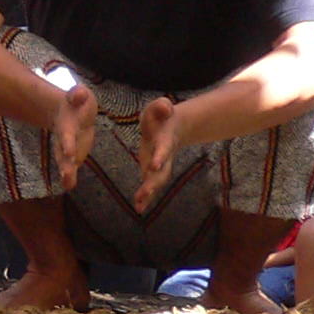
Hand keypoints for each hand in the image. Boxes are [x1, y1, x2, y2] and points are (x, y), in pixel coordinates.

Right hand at [48, 83, 96, 193]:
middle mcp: (65, 138)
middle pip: (64, 151)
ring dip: (67, 172)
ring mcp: (67, 147)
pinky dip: (68, 178)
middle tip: (66, 174)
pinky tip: (68, 186)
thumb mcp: (78, 95)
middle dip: (65, 162)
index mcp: (67, 126)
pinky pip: (70, 166)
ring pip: (65, 161)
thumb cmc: (75, 105)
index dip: (68, 144)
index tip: (69, 153)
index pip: (68, 136)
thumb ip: (78, 94)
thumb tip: (79, 94)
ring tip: (67, 184)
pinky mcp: (73, 154)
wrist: (68, 112)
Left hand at [132, 97, 180, 213]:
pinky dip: (145, 197)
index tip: (154, 165)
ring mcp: (159, 165)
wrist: (173, 127)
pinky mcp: (152, 170)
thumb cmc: (162, 116)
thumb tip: (165, 106)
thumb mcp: (161, 107)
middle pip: (161, 171)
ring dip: (149, 193)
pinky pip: (150, 185)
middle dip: (154, 182)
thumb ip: (162, 106)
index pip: (163, 148)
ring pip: (156, 181)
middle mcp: (163, 156)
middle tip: (146, 192)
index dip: (159, 156)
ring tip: (140, 206)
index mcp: (164, 140)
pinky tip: (139, 208)